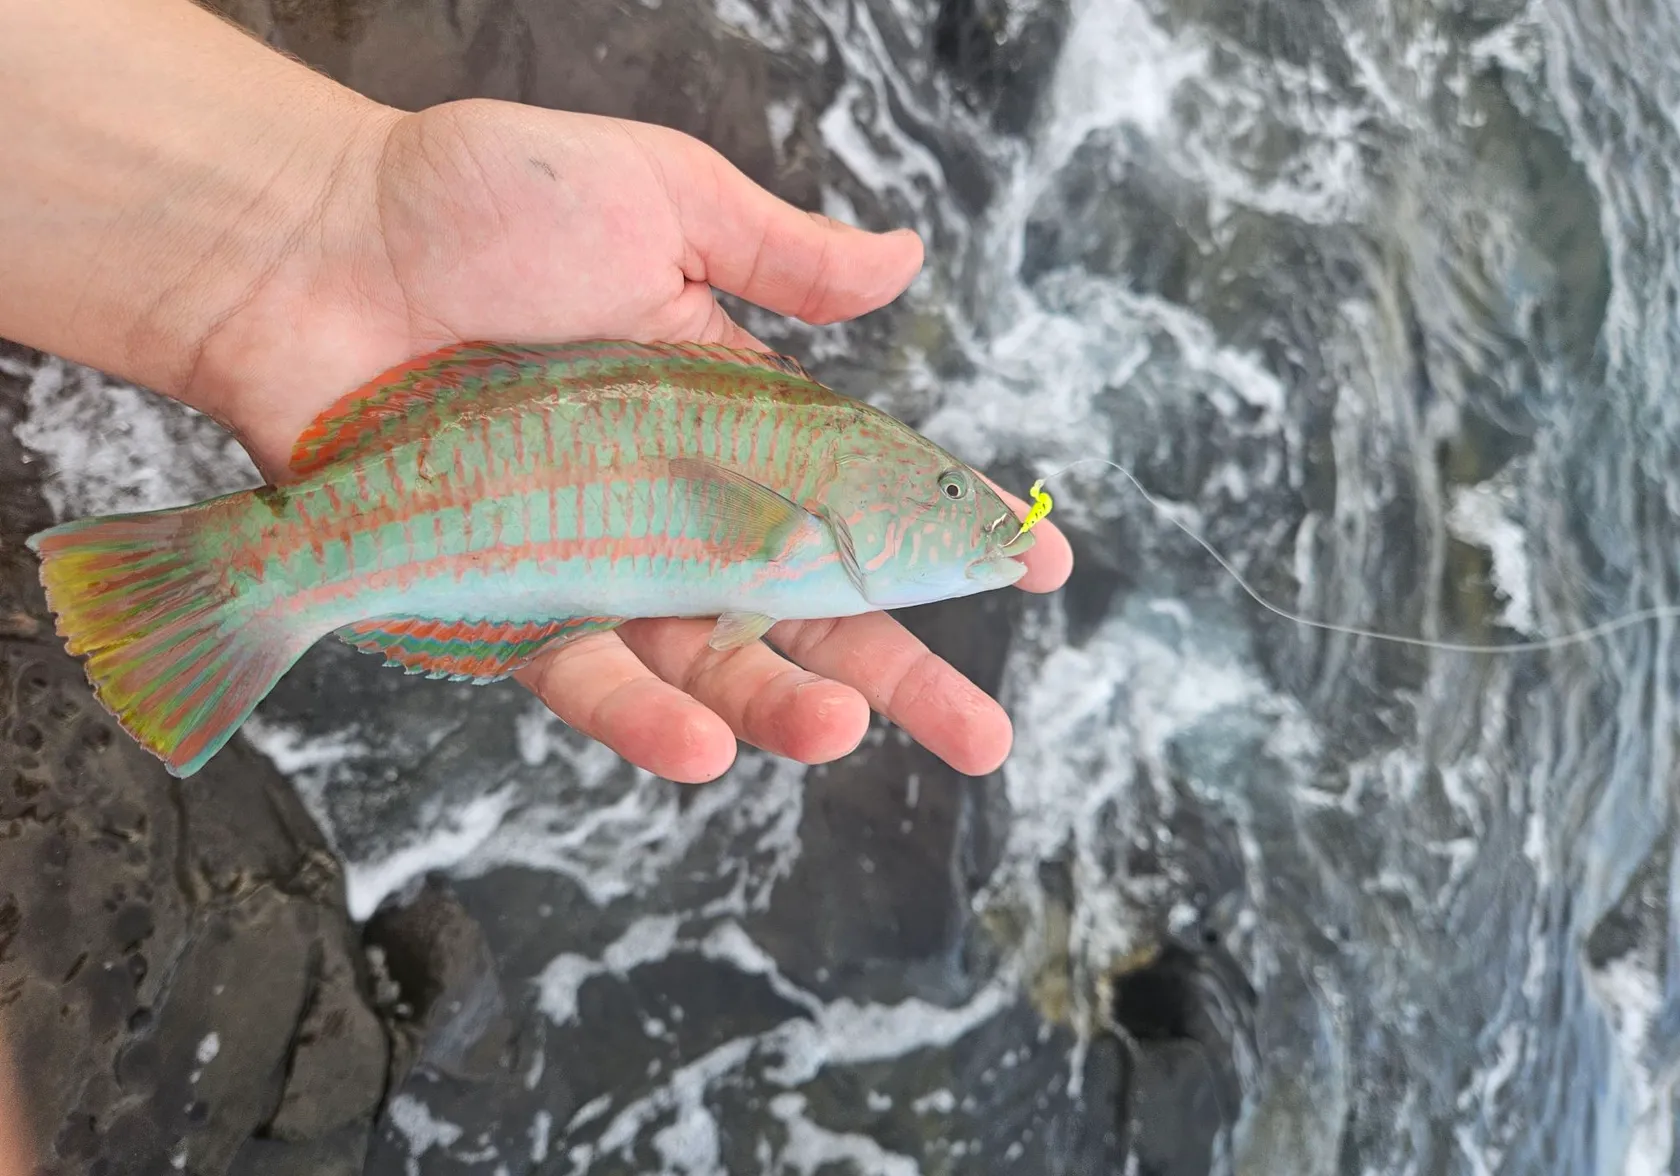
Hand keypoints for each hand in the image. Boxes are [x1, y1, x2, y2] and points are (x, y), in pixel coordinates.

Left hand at [187, 99, 1072, 781]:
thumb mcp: (659, 200)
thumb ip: (782, 253)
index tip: (1037, 561)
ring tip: (841, 732)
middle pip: (809, 611)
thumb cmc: (479, 204)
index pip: (866, 489)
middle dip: (904, 676)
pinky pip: (587, 675)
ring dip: (781, 707)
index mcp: (733, 413)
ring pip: (711, 663)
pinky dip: (644, 715)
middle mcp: (680, 502)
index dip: (951, 530)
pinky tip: (706, 743)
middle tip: (983, 737)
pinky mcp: (508, 604)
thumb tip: (910, 259)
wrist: (308, 244)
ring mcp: (599, 560)